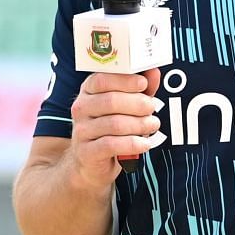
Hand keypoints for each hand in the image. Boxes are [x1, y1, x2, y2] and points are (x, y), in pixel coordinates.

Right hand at [67, 68, 162, 187]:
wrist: (91, 161)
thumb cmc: (110, 129)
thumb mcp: (126, 107)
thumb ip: (139, 90)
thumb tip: (153, 72)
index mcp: (88, 92)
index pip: (101, 80)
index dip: (124, 80)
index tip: (143, 83)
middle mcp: (81, 109)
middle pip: (110, 101)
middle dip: (137, 104)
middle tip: (152, 108)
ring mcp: (82, 131)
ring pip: (114, 124)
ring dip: (140, 124)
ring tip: (152, 125)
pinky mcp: (87, 151)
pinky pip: (112, 145)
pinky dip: (133, 143)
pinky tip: (144, 143)